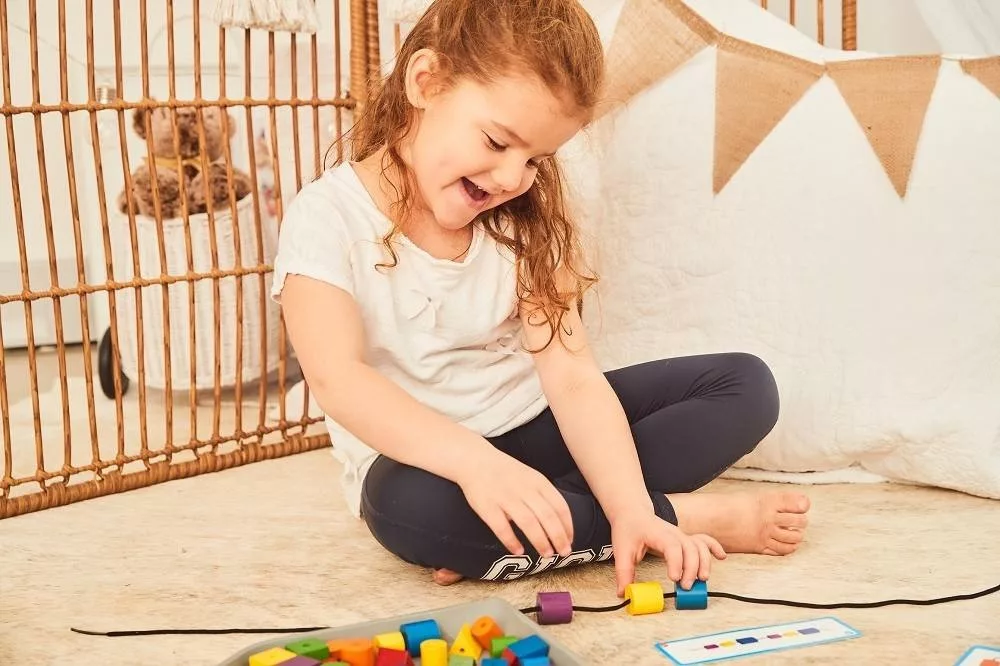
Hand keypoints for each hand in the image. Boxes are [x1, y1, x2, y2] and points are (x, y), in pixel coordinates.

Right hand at [456, 448, 573, 557]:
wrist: (475, 460)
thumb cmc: (506, 473)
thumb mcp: (530, 476)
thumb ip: (544, 496)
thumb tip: (559, 524)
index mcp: (538, 482)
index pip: (560, 506)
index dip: (567, 526)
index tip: (570, 541)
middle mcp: (524, 489)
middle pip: (547, 517)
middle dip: (558, 537)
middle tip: (564, 553)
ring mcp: (505, 497)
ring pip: (528, 523)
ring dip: (540, 541)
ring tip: (547, 555)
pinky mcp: (487, 506)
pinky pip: (502, 527)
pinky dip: (512, 541)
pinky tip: (518, 551)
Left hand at [611, 511, 726, 596]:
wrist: (632, 512)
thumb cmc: (628, 529)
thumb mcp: (621, 550)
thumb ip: (623, 573)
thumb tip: (624, 593)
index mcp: (658, 534)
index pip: (672, 547)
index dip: (676, 562)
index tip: (674, 578)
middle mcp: (673, 533)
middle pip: (690, 548)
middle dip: (691, 569)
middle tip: (685, 587)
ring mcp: (681, 535)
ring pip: (699, 546)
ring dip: (704, 563)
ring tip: (702, 580)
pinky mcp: (685, 539)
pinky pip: (704, 541)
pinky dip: (714, 547)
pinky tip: (721, 557)